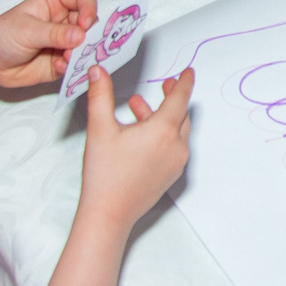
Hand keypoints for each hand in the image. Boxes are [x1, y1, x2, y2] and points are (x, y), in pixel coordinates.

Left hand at [0, 0, 97, 89]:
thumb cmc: (1, 36)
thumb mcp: (27, 30)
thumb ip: (54, 33)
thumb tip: (80, 35)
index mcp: (56, 2)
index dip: (89, 8)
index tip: (85, 24)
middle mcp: (64, 20)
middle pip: (90, 23)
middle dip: (88, 36)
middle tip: (78, 46)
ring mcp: (65, 42)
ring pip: (87, 46)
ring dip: (81, 54)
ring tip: (66, 59)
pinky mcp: (62, 61)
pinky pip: (76, 64)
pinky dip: (71, 67)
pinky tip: (57, 67)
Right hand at [77, 66, 193, 231]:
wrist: (109, 214)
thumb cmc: (105, 175)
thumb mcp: (100, 129)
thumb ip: (100, 95)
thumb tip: (97, 71)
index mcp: (163, 131)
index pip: (180, 98)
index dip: (184, 82)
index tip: (189, 72)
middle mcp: (176, 147)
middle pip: (181, 114)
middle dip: (174, 97)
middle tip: (166, 85)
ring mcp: (176, 163)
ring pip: (176, 131)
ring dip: (162, 116)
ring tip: (138, 108)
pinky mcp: (171, 175)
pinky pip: (173, 147)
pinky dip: (162, 135)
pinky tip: (140, 134)